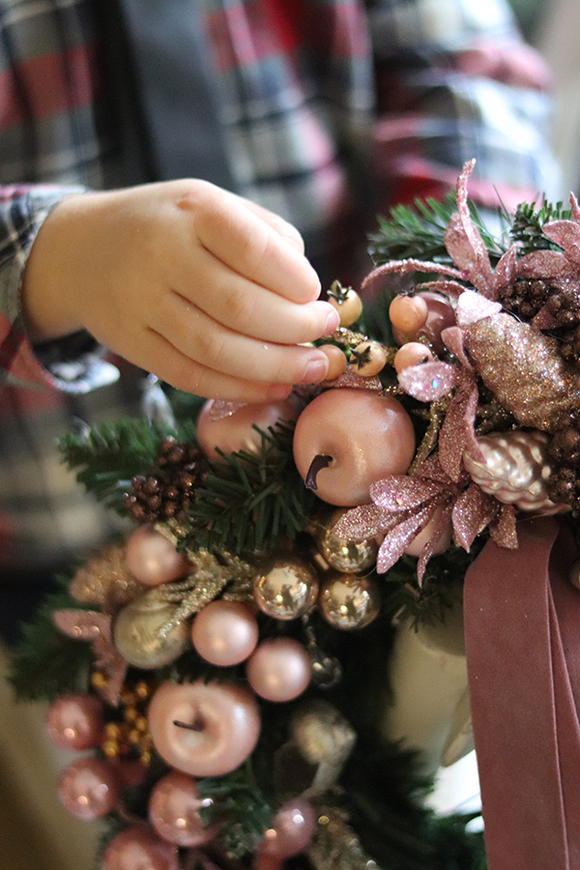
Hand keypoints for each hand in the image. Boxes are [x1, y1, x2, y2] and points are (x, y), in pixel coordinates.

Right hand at [22, 180, 339, 400]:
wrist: (81, 250)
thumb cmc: (169, 227)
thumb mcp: (212, 205)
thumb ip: (264, 235)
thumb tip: (309, 290)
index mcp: (193, 210)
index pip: (253, 249)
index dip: (296, 282)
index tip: (318, 297)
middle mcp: (162, 255)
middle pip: (239, 307)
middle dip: (296, 330)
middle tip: (327, 336)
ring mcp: (141, 303)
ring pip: (216, 349)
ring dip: (274, 367)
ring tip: (312, 369)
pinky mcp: (132, 344)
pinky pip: (189, 376)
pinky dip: (237, 387)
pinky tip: (272, 387)